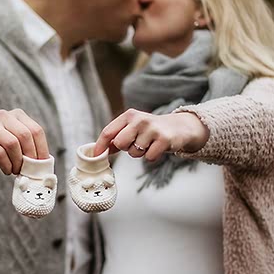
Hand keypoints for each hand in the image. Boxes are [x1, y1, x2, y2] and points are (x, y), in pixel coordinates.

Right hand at [0, 109, 49, 174]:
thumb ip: (29, 148)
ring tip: (16, 170)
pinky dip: (6, 165)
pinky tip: (6, 170)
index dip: (41, 149)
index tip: (42, 165)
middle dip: (30, 156)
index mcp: (17, 115)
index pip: (36, 130)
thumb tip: (45, 163)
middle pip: (25, 136)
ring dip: (17, 162)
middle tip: (28, 169)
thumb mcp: (15, 143)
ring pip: (12, 144)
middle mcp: (4, 116)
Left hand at [93, 109, 208, 160]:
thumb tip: (99, 151)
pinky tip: (157, 148)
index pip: (108, 131)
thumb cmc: (150, 130)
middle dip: (125, 148)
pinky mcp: (164, 139)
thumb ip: (116, 138)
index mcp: (129, 115)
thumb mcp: (132, 129)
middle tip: (135, 144)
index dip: (100, 146)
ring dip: (140, 153)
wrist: (178, 128)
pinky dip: (151, 156)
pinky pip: (148, 157)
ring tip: (149, 144)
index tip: (95, 156)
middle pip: (119, 143)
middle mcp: (140, 120)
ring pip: (134, 152)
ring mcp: (152, 129)